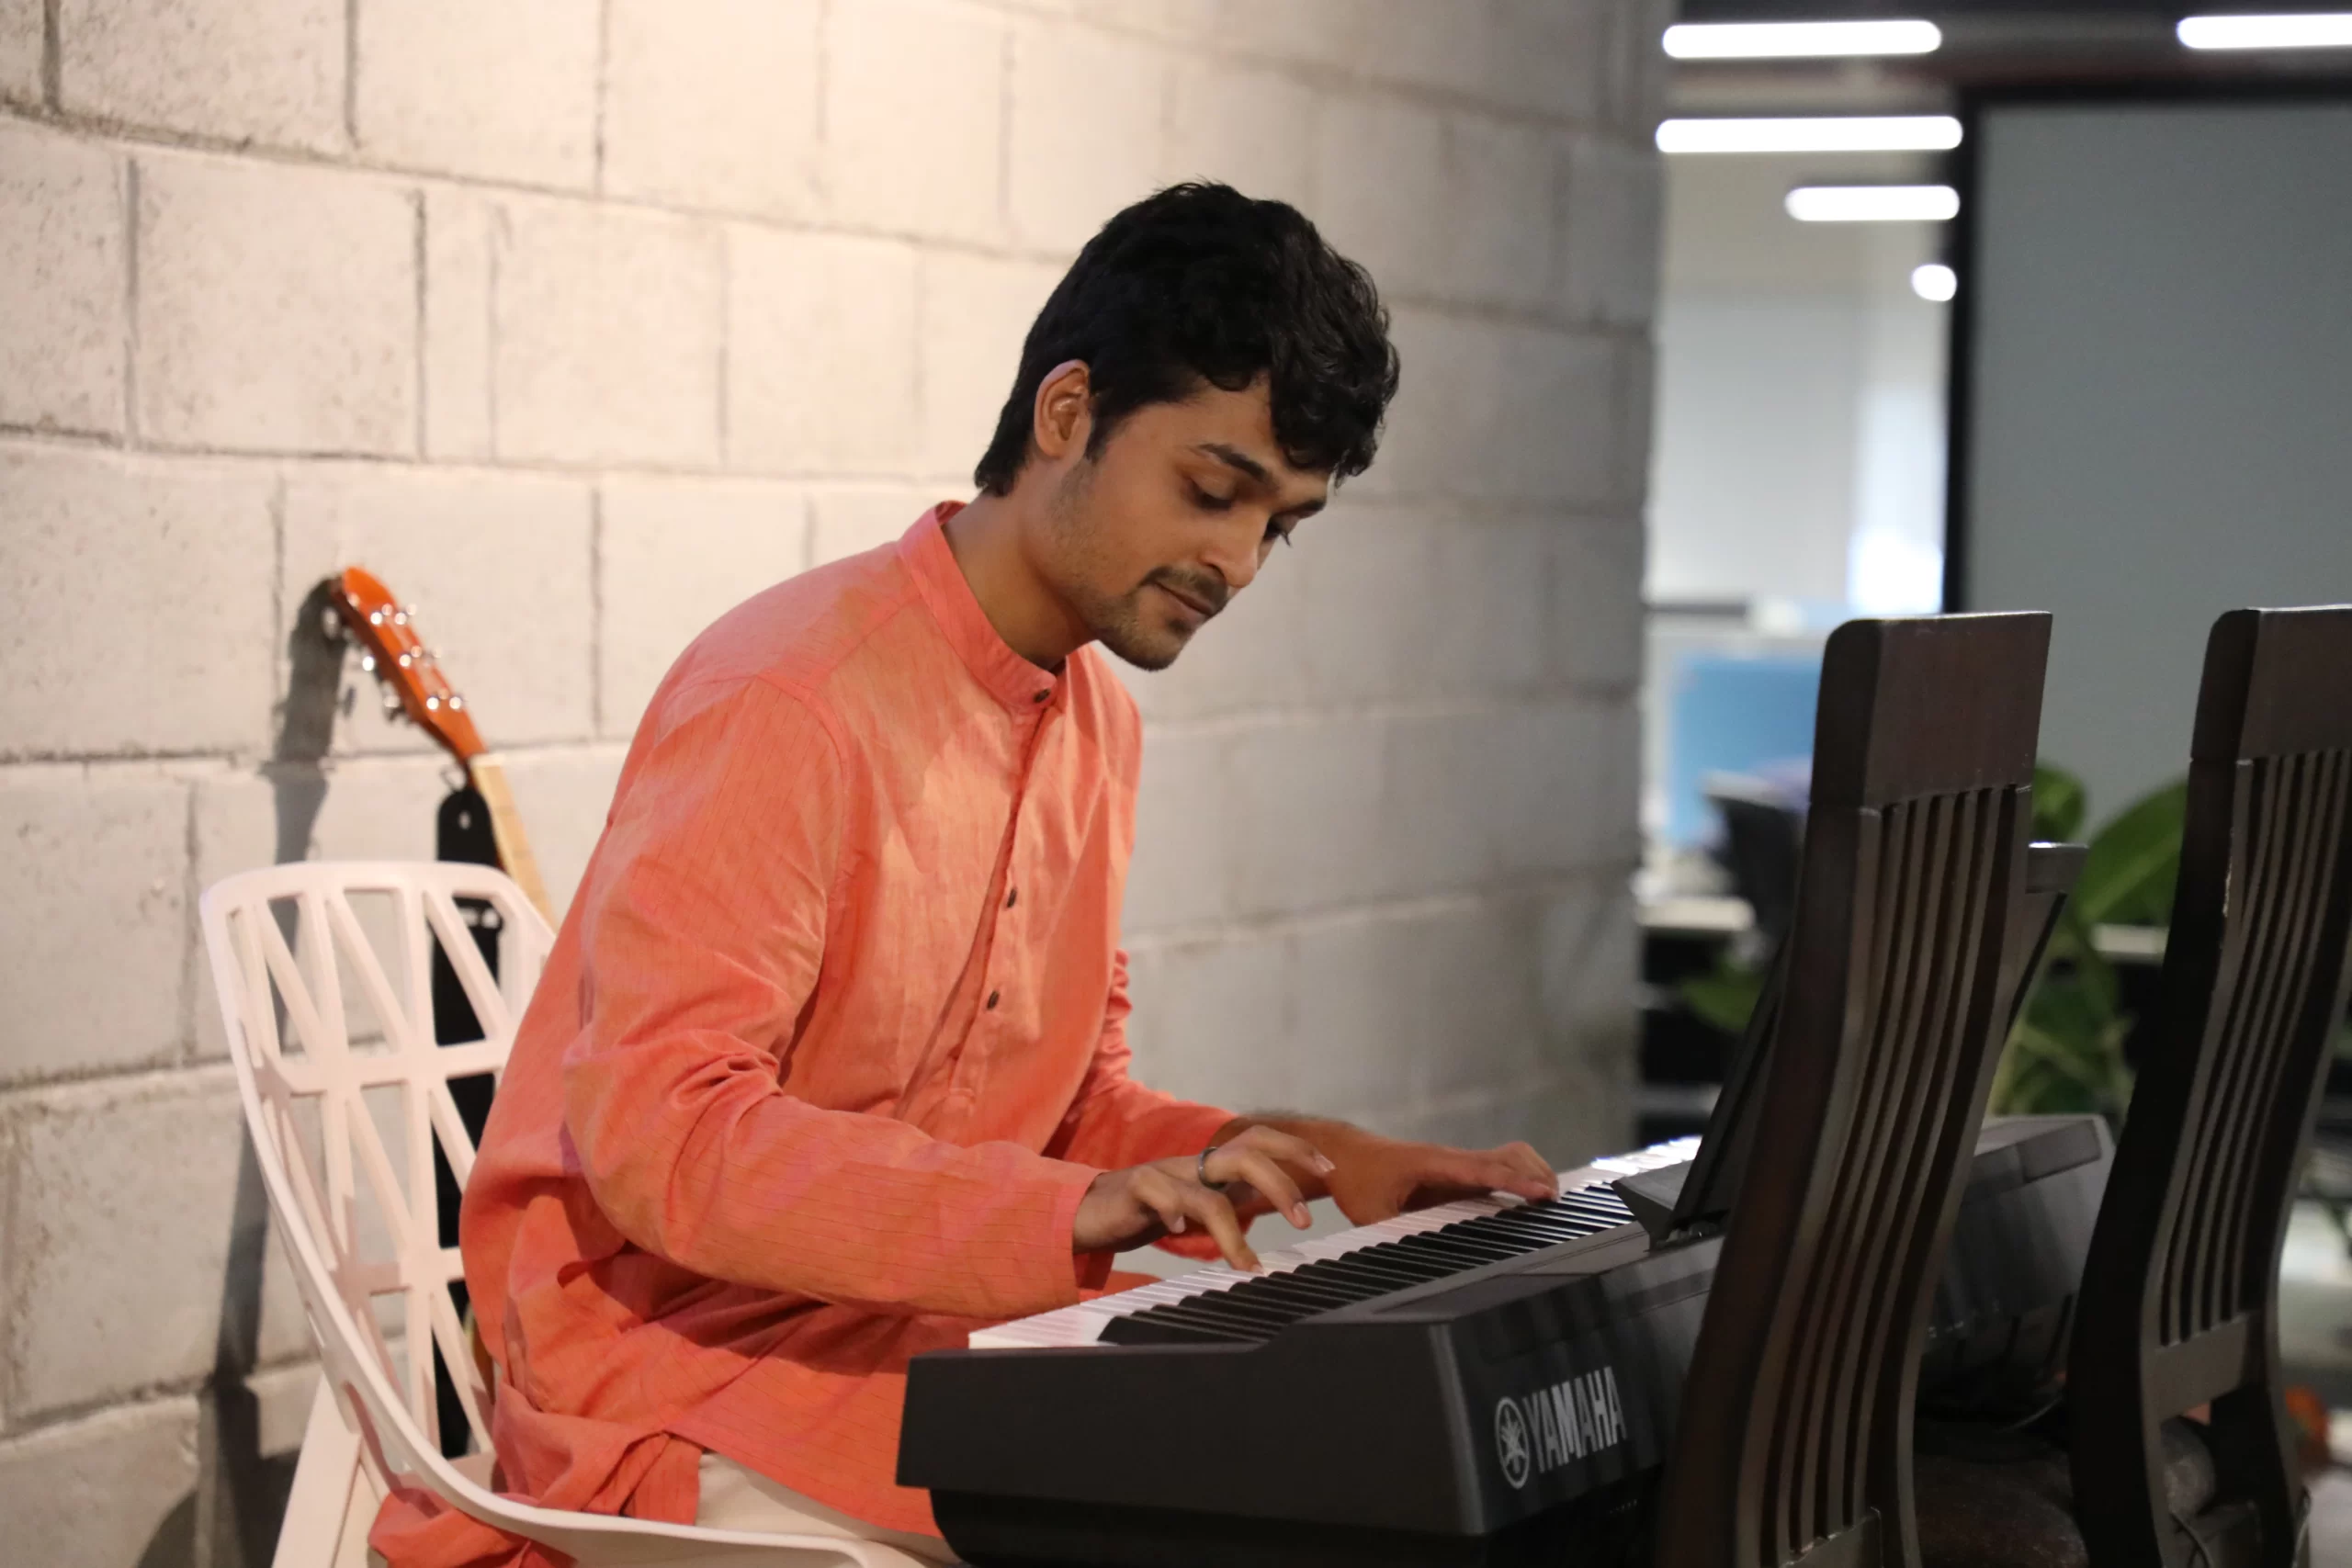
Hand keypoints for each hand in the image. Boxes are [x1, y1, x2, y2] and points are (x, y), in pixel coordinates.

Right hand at [1072, 1125, 1334, 1271]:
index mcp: (1209, 1167)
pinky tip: (1180, 1232)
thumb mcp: (1196, 1210)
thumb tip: (1273, 1210)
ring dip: (1233, 1231)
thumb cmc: (1144, 1214)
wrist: (1084, 1212)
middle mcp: (1191, 1165)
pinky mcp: (1132, 1189)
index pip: (1259, 1143)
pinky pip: (1158, 1192)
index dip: (1296, 1150)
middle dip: (1280, 1183)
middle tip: (1303, 1221)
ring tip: (1248, 1265)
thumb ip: (1231, 1206)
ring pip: (1207, 1190)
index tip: (1328, 1170)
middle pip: (1244, 1153)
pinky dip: (1174, 1211)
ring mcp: (1163, 1174)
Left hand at [1313, 1129, 1555, 1226]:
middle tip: (1556, 1202)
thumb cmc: (1356, 1180)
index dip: (1516, 1181)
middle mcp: (1451, 1159)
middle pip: (1507, 1156)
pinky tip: (1526, 1200)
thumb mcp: (1370, 1213)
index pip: (1485, 1170)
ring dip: (1530, 1173)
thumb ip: (1394, 1234)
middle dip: (1535, 1174)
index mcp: (1434, 1164)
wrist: (1344, 1156)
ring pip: (1505, 1158)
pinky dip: (1516, 1179)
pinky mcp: (1455, 1171)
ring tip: (1549, 1201)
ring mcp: (1455, 1163)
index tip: (1544, 1192)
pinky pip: (1493, 1169)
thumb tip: (1410, 1265)